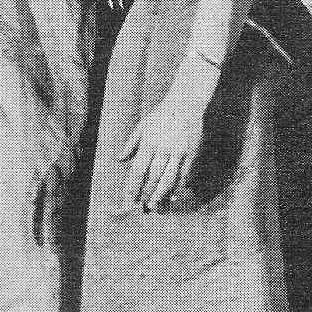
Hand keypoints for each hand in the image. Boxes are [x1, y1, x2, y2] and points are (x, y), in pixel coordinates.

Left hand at [120, 77, 208, 211]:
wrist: (186, 103)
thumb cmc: (161, 115)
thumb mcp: (142, 125)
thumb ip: (130, 144)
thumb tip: (119, 160)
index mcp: (149, 142)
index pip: (138, 170)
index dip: (133, 187)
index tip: (129, 200)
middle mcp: (163, 148)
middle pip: (153, 177)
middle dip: (146, 194)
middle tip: (141, 208)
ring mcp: (179, 152)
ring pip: (169, 179)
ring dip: (161, 195)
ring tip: (155, 207)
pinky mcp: (191, 153)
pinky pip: (184, 174)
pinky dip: (178, 187)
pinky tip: (172, 197)